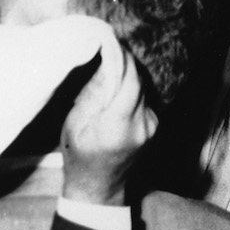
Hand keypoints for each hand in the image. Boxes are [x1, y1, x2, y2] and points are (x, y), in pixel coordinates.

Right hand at [61, 37, 157, 205]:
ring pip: (142, 88)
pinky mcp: (154, 125)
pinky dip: (132, 88)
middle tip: (110, 45)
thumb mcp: (75, 122)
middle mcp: (141, 125)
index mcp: (118, 125)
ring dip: (128, 75)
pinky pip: (144, 98)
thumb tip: (103, 61)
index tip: (111, 42)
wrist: (99, 187)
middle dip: (125, 63)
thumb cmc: (79, 156)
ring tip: (111, 62)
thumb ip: (92, 92)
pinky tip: (118, 85)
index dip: (122, 59)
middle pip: (138, 82)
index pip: (129, 82)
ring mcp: (151, 126)